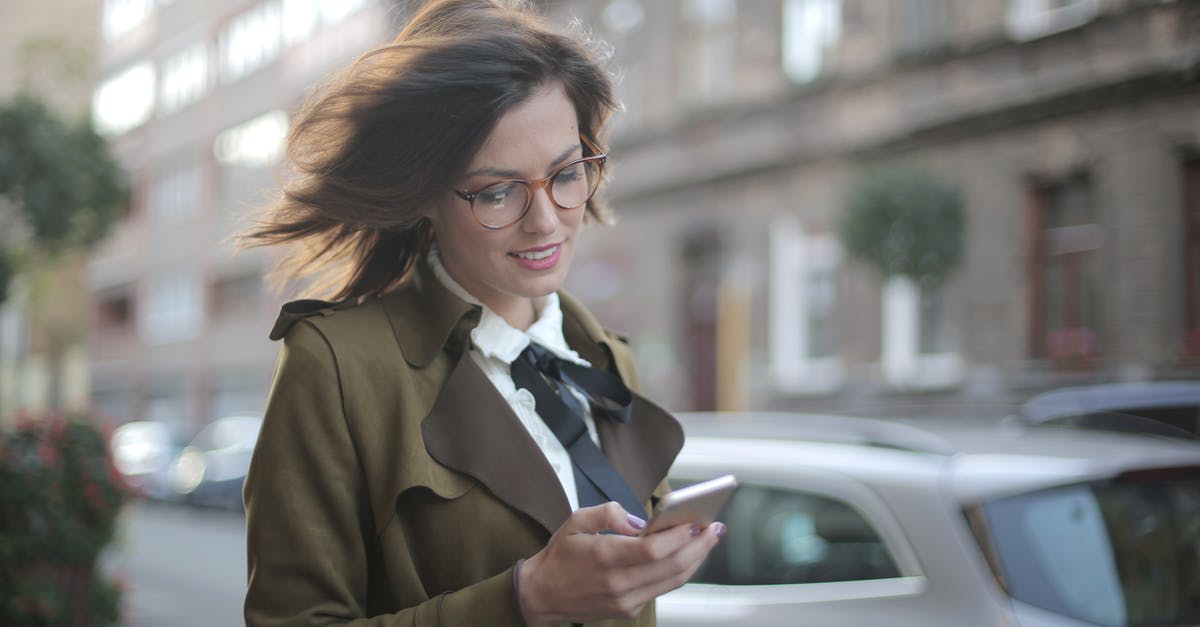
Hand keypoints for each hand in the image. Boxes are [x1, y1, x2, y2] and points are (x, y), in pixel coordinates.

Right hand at [517, 501, 723, 626]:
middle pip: (671, 566)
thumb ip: (609, 513)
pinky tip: (687, 556)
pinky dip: (679, 572)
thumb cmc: (560, 556)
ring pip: (672, 580)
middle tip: (714, 528)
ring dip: (695, 560)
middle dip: (698, 546)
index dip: (679, 536)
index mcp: (605, 557)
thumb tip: (640, 521)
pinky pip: (662, 589)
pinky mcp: (629, 609)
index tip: (694, 522)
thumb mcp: (576, 521)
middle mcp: (618, 583)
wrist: (542, 595)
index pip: (653, 549)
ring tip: (708, 541)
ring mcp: (626, 600)